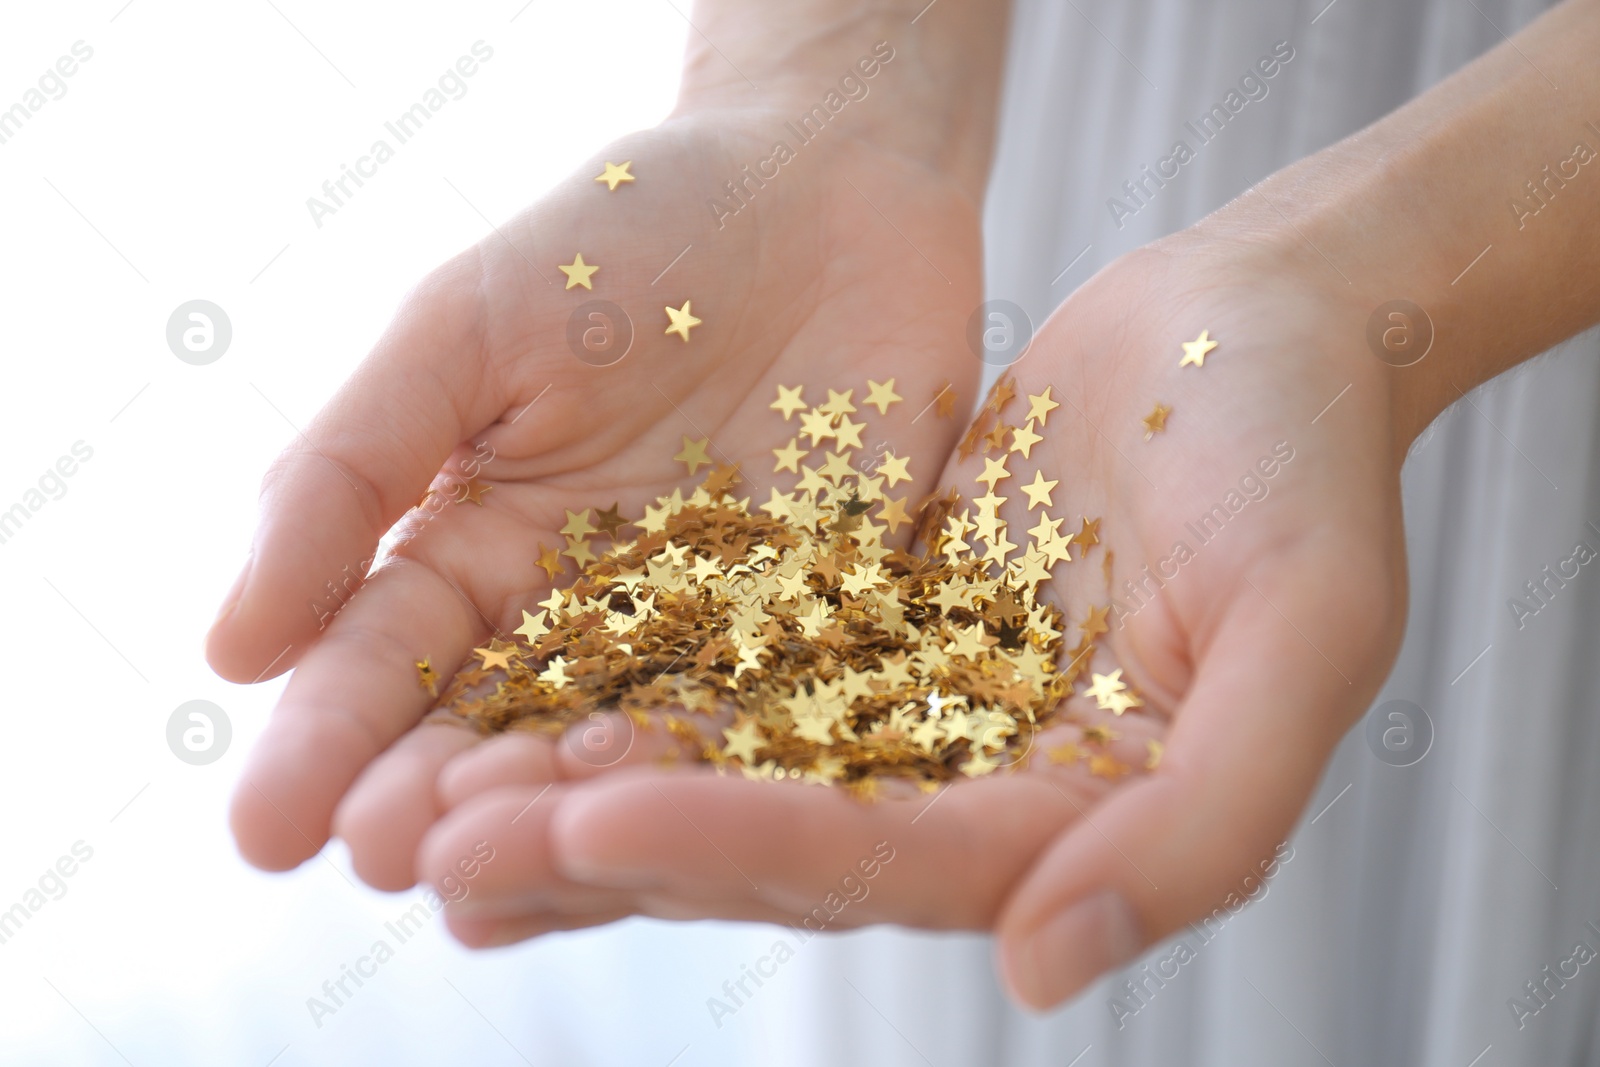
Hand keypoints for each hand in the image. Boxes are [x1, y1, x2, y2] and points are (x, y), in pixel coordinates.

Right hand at [206, 110, 983, 886]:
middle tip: (390, 858)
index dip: (326, 747)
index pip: (385, 665)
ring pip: (627, 753)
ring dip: (568, 811)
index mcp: (478, 550)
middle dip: (442, 800)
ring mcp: (707, 634)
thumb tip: (232, 650)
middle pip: (499, 734)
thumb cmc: (625, 237)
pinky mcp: (830, 629)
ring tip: (508, 862)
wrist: (818, 185)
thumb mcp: (462, 329)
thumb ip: (349, 473)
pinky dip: (726, 773)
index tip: (266, 830)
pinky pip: (777, 717)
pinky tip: (677, 823)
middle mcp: (584, 618)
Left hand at [415, 211, 1409, 1003]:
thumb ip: (1203, 818)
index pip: (883, 860)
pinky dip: (622, 678)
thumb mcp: (1308, 633)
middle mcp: (968, 786)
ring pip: (722, 761)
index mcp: (1069, 820)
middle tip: (439, 837)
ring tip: (429, 790)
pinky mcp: (855, 622)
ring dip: (576, 777)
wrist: (1253, 329)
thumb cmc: (1307, 465)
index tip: (589, 815)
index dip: (737, 845)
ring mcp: (904, 706)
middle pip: (768, 838)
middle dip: (605, 840)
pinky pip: (722, 660)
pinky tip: (504, 694)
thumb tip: (1040, 968)